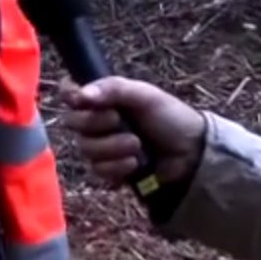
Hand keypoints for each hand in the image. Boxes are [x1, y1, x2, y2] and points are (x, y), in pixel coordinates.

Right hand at [60, 76, 206, 187]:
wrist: (191, 155)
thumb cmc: (170, 118)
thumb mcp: (145, 95)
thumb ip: (113, 89)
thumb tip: (81, 94)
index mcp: (103, 97)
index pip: (69, 92)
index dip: (71, 96)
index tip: (82, 101)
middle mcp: (95, 120)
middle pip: (72, 122)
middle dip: (97, 123)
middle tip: (119, 121)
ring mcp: (100, 146)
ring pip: (85, 148)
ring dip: (112, 147)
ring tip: (137, 146)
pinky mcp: (107, 170)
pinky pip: (97, 169)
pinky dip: (116, 167)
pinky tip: (134, 164)